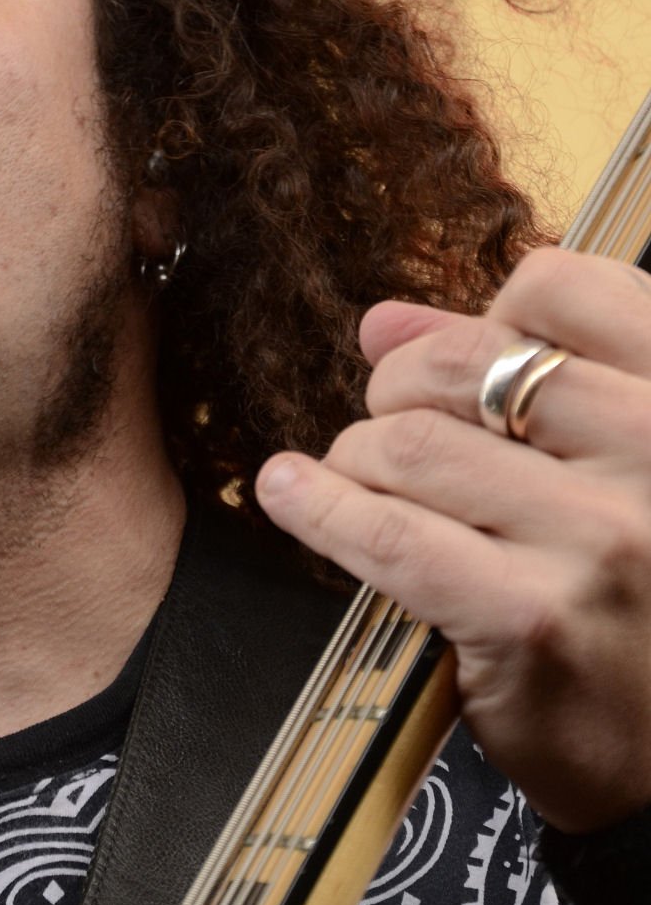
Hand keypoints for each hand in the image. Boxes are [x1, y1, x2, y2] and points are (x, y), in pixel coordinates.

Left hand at [255, 247, 650, 832]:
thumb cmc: (644, 601)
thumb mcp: (618, 468)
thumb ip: (516, 373)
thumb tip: (384, 322)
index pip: (557, 286)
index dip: (480, 317)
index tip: (455, 361)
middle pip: (464, 362)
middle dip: (397, 392)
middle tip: (390, 434)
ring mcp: (602, 538)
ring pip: (410, 445)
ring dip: (359, 460)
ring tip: (362, 487)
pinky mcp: (532, 618)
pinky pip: (387, 537)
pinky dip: (320, 508)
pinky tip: (289, 493)